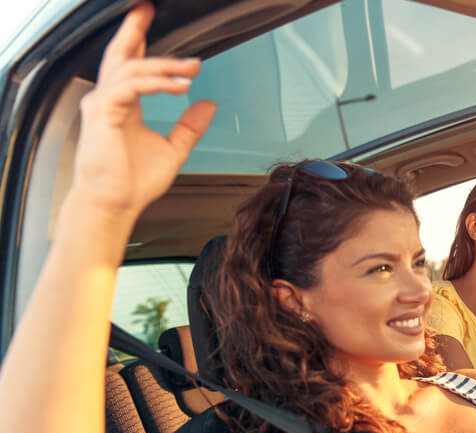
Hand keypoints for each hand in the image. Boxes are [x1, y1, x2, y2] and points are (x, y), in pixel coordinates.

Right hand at [71, 3, 215, 226]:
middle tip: (147, 9)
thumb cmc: (134, 183)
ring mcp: (102, 104)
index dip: (140, 41)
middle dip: (134, 30)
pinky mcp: (102, 113)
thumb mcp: (173, 149)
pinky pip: (130, 86)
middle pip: (121, 54)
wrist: (114, 205)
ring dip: (164, 65)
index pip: (132, 65)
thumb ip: (189, 127)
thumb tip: (208, 104)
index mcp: (123, 105)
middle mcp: (109, 100)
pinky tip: (178, 86)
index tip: (150, 22)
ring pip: (131, 68)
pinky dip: (156, 83)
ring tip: (192, 67)